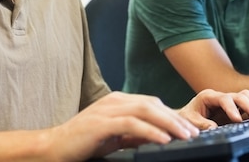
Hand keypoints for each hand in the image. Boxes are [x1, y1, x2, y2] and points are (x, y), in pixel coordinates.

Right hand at [49, 91, 198, 160]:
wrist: (54, 147)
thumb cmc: (83, 142)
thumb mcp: (115, 137)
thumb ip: (135, 134)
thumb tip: (161, 138)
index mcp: (118, 101)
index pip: (152, 103)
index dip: (173, 115)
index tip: (189, 128)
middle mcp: (115, 101)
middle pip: (153, 104)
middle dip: (176, 118)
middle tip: (194, 132)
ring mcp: (108, 110)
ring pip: (146, 110)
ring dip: (169, 123)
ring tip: (186, 136)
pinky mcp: (102, 123)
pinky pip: (132, 124)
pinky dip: (151, 131)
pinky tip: (164, 139)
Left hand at [178, 89, 248, 128]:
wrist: (186, 116)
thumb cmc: (187, 117)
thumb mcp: (190, 120)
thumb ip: (201, 123)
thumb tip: (213, 128)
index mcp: (208, 96)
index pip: (224, 99)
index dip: (232, 108)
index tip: (238, 120)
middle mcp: (220, 96)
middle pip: (238, 96)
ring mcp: (228, 101)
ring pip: (245, 97)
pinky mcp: (234, 107)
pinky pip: (247, 104)